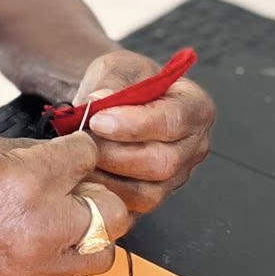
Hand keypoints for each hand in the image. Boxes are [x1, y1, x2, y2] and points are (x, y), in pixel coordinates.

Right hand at [0, 132, 129, 275]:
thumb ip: (31, 154)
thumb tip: (64, 157)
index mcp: (27, 181)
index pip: (88, 157)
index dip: (79, 151)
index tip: (69, 154)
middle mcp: (39, 227)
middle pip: (112, 211)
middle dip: (97, 194)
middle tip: (74, 190)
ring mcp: (32, 267)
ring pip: (103, 255)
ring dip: (89, 235)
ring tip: (62, 224)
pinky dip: (64, 268)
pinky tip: (40, 250)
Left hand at [71, 49, 215, 213]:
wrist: (108, 105)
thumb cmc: (120, 84)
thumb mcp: (116, 67)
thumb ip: (111, 81)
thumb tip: (100, 101)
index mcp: (194, 107)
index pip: (173, 120)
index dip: (134, 124)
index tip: (98, 119)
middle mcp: (193, 146)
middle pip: (162, 162)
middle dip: (114, 153)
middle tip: (82, 140)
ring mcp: (177, 176)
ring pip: (147, 191)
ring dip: (106, 176)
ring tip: (80, 157)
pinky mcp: (155, 197)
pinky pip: (132, 208)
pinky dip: (103, 195)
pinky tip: (83, 176)